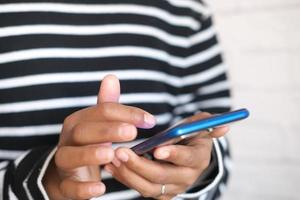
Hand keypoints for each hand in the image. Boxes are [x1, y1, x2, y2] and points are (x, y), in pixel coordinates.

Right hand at [43, 75, 155, 199]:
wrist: (68, 173)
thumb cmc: (89, 144)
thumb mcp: (98, 124)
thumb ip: (107, 105)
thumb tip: (112, 77)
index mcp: (80, 121)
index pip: (102, 111)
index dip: (127, 113)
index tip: (150, 121)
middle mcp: (69, 139)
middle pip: (84, 131)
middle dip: (108, 130)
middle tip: (132, 132)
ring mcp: (65, 161)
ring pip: (70, 156)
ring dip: (91, 154)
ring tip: (111, 154)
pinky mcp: (65, 184)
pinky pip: (69, 186)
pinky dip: (83, 188)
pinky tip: (100, 188)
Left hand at [104, 113, 228, 199]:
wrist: (186, 155)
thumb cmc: (191, 136)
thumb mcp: (199, 126)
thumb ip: (208, 123)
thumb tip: (225, 126)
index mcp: (198, 158)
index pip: (187, 159)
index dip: (174, 154)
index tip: (156, 149)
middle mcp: (186, 177)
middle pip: (163, 176)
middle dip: (140, 165)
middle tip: (120, 152)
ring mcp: (172, 187)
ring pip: (148, 187)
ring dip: (128, 174)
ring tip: (112, 159)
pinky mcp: (160, 193)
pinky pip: (140, 189)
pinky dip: (125, 178)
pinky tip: (111, 167)